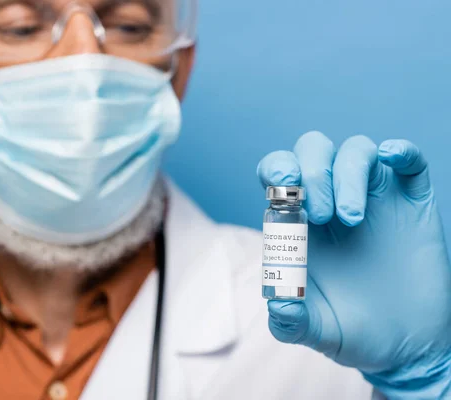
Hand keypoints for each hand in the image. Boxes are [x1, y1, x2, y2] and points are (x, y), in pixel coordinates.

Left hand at [257, 131, 450, 398]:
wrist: (406, 345)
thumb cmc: (351, 330)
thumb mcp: (314, 330)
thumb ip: (290, 321)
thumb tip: (278, 303)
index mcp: (300, 221)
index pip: (279, 173)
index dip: (276, 169)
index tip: (282, 189)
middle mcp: (333, 201)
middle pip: (313, 150)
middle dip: (312, 170)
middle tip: (319, 214)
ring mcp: (374, 199)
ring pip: (356, 151)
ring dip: (348, 173)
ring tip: (350, 218)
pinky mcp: (411, 203)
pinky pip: (409, 161)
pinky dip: (400, 150)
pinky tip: (391, 156)